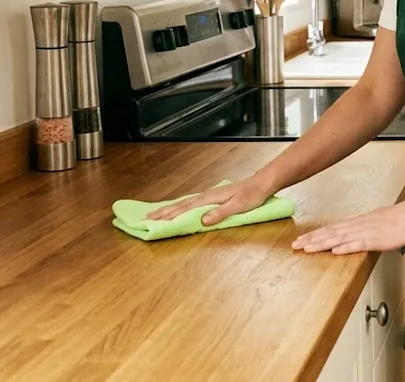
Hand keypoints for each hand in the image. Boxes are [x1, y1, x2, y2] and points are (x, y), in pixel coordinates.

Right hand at [146, 175, 277, 226]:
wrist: (261, 184)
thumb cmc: (251, 195)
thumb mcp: (238, 206)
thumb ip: (220, 213)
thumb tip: (202, 221)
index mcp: (208, 198)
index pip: (183, 208)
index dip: (167, 216)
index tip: (151, 221)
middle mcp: (205, 196)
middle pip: (179, 205)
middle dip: (161, 212)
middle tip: (144, 219)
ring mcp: (207, 196)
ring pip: (182, 203)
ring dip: (167, 209)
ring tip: (153, 214)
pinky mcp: (211, 198)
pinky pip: (189, 203)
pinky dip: (178, 207)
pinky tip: (175, 209)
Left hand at [293, 198, 404, 254]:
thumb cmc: (403, 218)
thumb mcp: (380, 222)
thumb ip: (368, 229)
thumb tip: (359, 235)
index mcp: (360, 222)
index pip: (333, 228)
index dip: (316, 235)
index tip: (303, 239)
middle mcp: (360, 225)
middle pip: (332, 232)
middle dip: (312, 239)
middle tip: (295, 245)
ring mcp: (368, 232)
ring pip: (340, 238)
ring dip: (322, 243)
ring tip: (307, 248)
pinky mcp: (378, 239)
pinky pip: (359, 244)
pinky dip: (346, 247)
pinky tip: (335, 251)